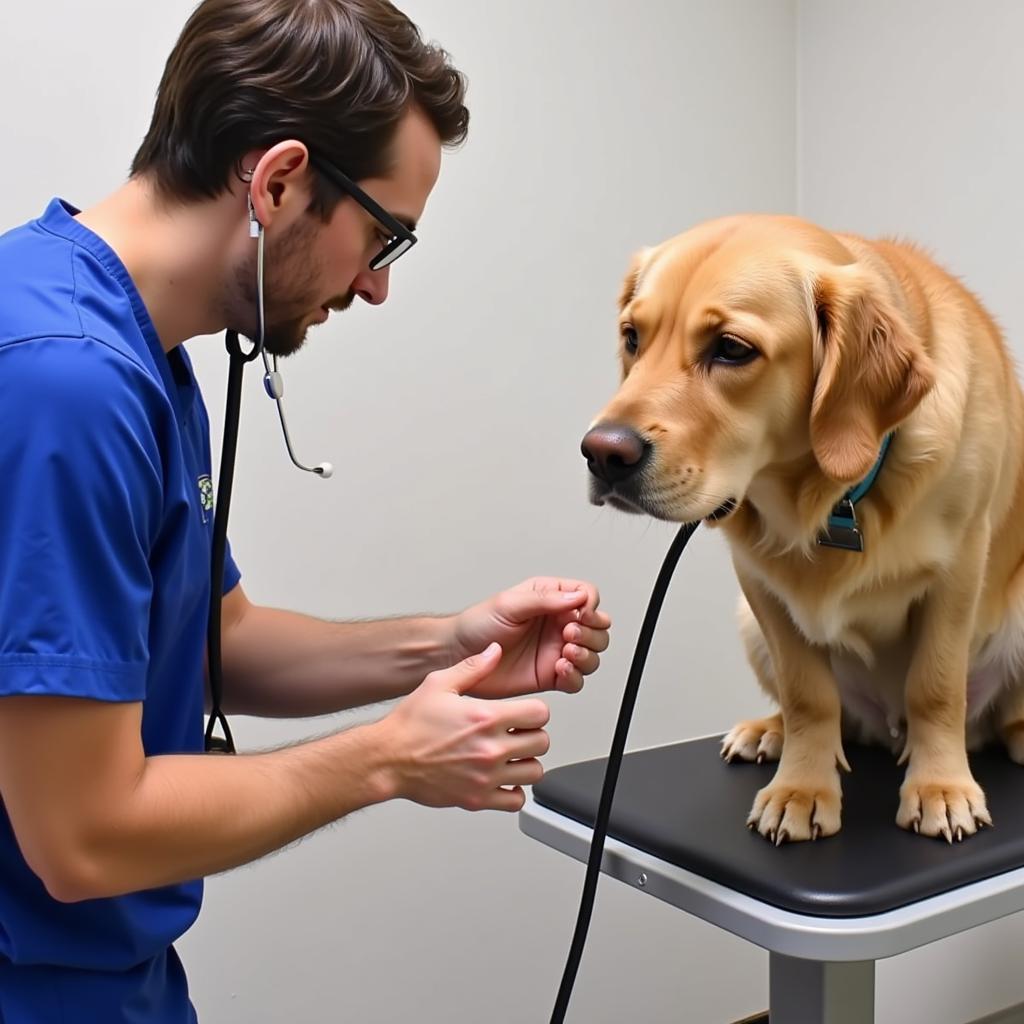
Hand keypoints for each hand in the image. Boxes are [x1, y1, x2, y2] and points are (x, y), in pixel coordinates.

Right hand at [374, 644, 549, 811]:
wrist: (387, 758)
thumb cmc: (409, 724)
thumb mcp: (439, 683)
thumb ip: (473, 666)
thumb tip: (495, 651)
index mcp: (485, 717)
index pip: (540, 713)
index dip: (534, 711)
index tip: (524, 713)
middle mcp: (490, 748)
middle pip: (541, 742)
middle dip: (532, 735)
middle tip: (518, 733)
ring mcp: (485, 776)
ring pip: (534, 772)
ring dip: (526, 762)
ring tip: (512, 755)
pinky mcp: (477, 798)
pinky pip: (515, 800)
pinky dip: (514, 791)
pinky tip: (503, 778)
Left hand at [448, 577, 610, 698]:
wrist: (458, 655)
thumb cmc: (477, 625)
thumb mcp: (509, 604)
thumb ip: (545, 600)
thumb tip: (577, 597)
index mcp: (550, 600)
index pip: (587, 596)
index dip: (590, 606)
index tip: (580, 614)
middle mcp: (557, 624)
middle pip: (597, 627)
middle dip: (591, 632)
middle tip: (569, 634)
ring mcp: (555, 650)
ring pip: (592, 654)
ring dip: (587, 654)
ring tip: (566, 653)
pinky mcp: (550, 676)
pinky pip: (576, 679)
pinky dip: (575, 676)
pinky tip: (561, 669)